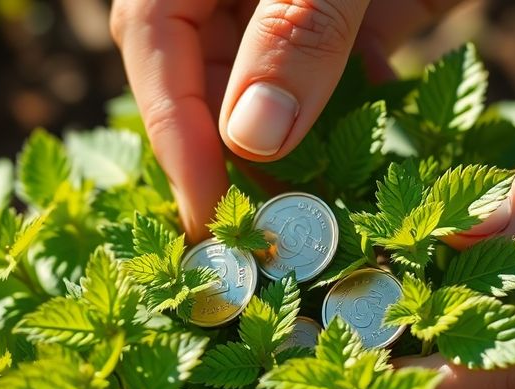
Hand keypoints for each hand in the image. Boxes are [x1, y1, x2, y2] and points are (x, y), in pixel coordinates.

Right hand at [109, 0, 462, 240]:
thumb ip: (296, 30)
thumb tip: (253, 139)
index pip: (154, 45)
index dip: (175, 133)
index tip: (205, 213)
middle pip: (202, 82)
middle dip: (226, 160)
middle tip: (255, 238)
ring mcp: (294, 7)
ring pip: (269, 97)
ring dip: (287, 161)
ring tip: (307, 226)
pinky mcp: (359, 20)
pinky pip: (337, 88)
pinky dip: (348, 134)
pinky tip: (360, 178)